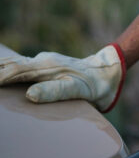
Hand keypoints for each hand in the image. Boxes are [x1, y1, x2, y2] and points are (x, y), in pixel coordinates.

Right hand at [0, 45, 125, 111]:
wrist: (108, 71)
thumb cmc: (94, 84)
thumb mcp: (78, 90)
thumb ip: (55, 91)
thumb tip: (30, 95)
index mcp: (45, 68)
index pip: (13, 73)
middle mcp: (41, 62)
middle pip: (9, 65)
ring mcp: (42, 63)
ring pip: (13, 64)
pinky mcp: (45, 66)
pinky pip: (21, 67)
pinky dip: (7, 68)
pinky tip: (2, 70)